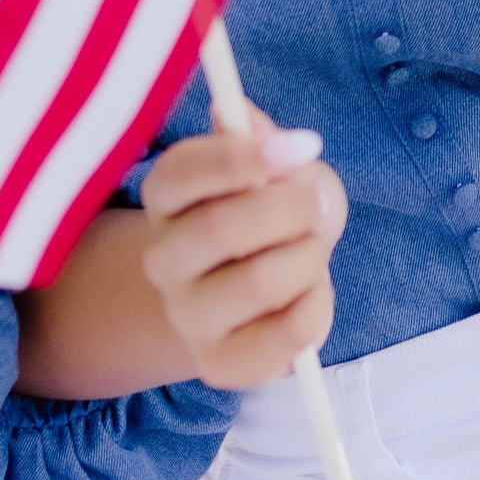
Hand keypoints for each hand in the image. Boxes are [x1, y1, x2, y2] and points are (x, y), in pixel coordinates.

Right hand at [140, 111, 347, 390]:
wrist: (261, 290)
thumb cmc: (272, 213)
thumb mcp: (276, 166)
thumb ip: (262, 137)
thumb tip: (241, 114)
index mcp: (166, 195)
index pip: (183, 171)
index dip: (247, 155)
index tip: (305, 145)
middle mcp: (161, 257)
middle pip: (221, 227)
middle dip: (291, 208)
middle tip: (314, 204)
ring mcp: (186, 316)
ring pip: (260, 282)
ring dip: (309, 257)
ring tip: (310, 250)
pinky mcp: (218, 365)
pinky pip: (286, 335)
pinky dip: (318, 305)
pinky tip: (312, 292)